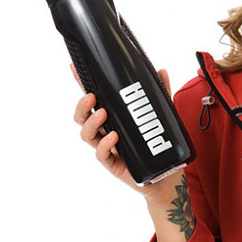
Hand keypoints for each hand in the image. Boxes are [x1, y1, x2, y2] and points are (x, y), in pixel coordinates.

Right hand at [70, 62, 180, 200]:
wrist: (166, 174)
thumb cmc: (157, 143)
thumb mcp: (162, 115)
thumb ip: (160, 94)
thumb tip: (162, 70)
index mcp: (113, 117)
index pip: (94, 99)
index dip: (82, 84)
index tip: (74, 67)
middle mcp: (105, 131)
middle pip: (82, 117)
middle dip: (82, 106)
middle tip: (91, 96)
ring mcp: (108, 148)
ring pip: (87, 135)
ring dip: (91, 122)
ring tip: (102, 114)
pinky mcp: (113, 164)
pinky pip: (102, 155)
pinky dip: (105, 145)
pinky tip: (113, 137)